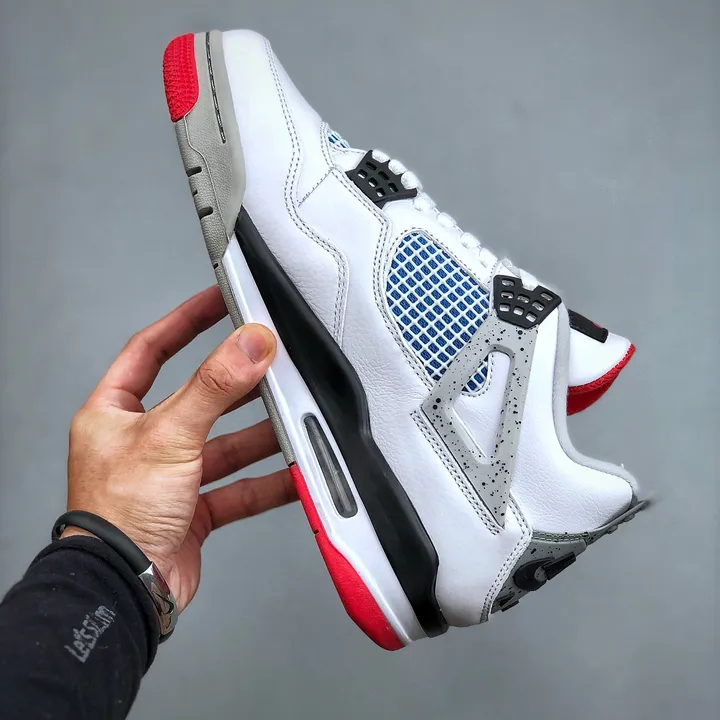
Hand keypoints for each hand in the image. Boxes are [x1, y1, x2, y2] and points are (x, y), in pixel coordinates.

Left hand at [64, 286, 296, 612]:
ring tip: (293, 417)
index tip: (219, 300)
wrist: (124, 592)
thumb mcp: (168, 436)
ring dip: (260, 435)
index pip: (151, 350)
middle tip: (273, 362)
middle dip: (239, 385)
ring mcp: (171, 477)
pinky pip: (240, 487)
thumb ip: (214, 387)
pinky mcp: (195, 508)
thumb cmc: (116, 518)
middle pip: (200, 398)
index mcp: (115, 414)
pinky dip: (268, 481)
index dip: (185, 322)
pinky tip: (294, 474)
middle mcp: (143, 442)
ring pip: (226, 444)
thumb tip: (249, 344)